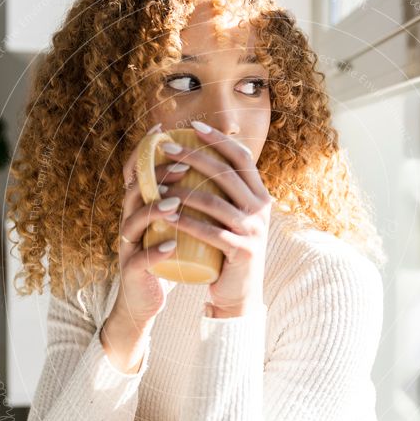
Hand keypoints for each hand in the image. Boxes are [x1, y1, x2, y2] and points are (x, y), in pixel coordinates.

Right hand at [114, 124, 191, 326]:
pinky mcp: (132, 271)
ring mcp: (129, 246)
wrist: (148, 298)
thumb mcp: (174, 223)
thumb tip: (215, 165)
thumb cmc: (167, 256)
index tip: (163, 130)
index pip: (135, 172)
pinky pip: (140, 259)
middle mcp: (129, 221)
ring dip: (154, 209)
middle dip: (157, 175)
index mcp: (139, 207)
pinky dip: (155, 251)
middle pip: (134, 190)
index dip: (145, 149)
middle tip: (183, 167)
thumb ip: (185, 198)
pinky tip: (171, 246)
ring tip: (175, 202)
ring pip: (133, 221)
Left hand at [158, 121, 272, 316]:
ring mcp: (254, 230)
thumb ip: (224, 194)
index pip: (242, 158)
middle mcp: (261, 209)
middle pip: (226, 173)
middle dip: (194, 156)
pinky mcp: (243, 251)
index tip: (194, 126)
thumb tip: (197, 158)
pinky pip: (211, 232)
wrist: (239, 294)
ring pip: (215, 201)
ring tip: (158, 183)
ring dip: (183, 190)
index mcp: (260, 196)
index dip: (219, 139)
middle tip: (166, 149)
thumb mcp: (231, 218)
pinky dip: (187, 223)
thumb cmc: (227, 252)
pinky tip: (167, 216)